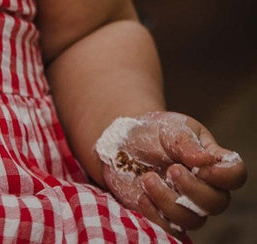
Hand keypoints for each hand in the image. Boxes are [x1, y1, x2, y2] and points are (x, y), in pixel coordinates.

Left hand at [96, 111, 246, 237]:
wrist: (122, 142)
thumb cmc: (152, 131)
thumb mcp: (170, 127)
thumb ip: (187, 141)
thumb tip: (205, 160)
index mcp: (210, 162)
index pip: (235, 174)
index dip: (226, 176)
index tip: (203, 168)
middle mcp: (203, 187)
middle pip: (217, 203)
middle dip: (193, 189)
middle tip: (171, 170)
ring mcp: (185, 204)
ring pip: (192, 220)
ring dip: (168, 201)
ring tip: (147, 178)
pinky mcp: (164, 216)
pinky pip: (170, 230)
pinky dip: (156, 216)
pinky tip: (142, 196)